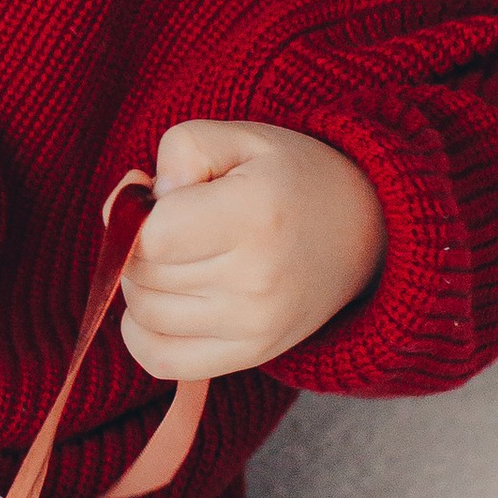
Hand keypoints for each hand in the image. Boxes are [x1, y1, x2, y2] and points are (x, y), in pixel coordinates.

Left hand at [119, 120, 386, 382]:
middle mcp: (257, 279)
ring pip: (144, 315)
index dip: (139, 215)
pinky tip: (163, 302)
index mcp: (255, 215)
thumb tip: (134, 207)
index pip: (151, 237)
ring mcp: (255, 326)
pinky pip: (161, 360)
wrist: (363, 230)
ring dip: (141, 285)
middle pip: (143, 275)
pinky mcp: (251, 354)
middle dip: (139, 247)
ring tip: (177, 258)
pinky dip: (143, 333)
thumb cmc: (289, 178)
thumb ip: (179, 152)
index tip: (162, 198)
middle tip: (172, 224)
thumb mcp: (241, 138)